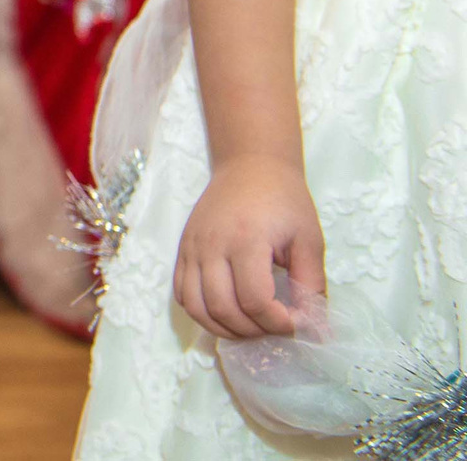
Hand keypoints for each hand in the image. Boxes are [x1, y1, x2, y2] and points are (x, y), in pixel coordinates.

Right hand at [174, 154, 324, 339]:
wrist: (250, 167)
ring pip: (196, 307)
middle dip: (254, 330)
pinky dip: (201, 313)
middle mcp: (211, 246)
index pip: (255, 300)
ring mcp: (192, 248)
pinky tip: (226, 312)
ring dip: (225, 328)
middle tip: (275, 326)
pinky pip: (181, 294)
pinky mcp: (183, 250)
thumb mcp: (309, 241)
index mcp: (246, 241)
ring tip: (251, 326)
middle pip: (223, 309)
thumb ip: (312, 285)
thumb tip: (316, 328)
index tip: (296, 323)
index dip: (278, 323)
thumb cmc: (285, 201)